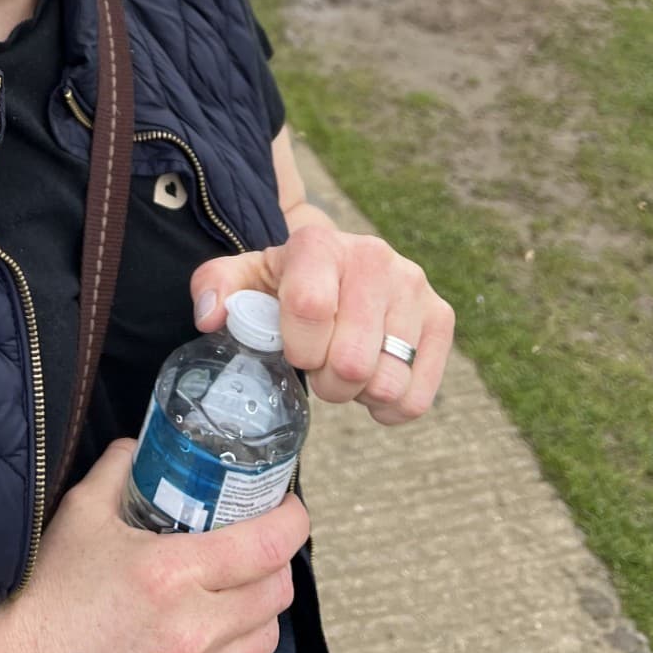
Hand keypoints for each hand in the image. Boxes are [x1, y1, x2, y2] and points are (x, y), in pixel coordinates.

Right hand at [0, 437, 308, 652]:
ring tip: (232, 593)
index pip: (267, 544)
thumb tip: (147, 444)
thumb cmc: (48, 598)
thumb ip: (123, 467)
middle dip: (274, 562)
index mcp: (169, 575)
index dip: (291, 519)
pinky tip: (211, 639)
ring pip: (266, 639)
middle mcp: (190, 633)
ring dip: (257, 610)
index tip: (289, 509)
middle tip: (257, 546)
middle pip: (276, 591)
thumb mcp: (82, 512)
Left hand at [189, 219, 455, 424]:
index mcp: (319, 244)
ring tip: (348, 368)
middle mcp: (374, 256)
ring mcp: (414, 286)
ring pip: (387, 382)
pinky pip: (418, 395)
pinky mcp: (442, 315)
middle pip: (352, 358)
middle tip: (320, 367)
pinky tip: (373, 385)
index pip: (310, 309)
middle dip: (327, 381)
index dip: (298, 347)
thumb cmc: (285, 282)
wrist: (336, 266)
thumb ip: (214, 288)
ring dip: (359, 393)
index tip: (292, 350)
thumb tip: (210, 318)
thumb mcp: (244, 278)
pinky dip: (391, 407)